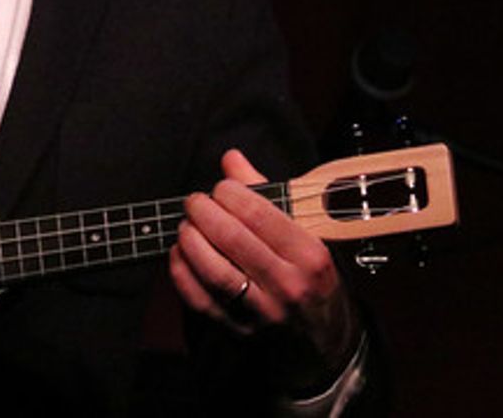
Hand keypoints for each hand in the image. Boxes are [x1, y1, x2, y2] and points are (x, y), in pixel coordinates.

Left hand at [169, 150, 358, 389]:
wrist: (323, 343)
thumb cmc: (310, 279)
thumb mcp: (305, 235)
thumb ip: (266, 194)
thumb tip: (232, 159)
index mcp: (310, 256)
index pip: (260, 214)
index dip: (230, 194)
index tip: (220, 188)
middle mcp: (289, 285)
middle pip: (232, 239)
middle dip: (204, 212)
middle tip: (194, 202)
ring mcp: (263, 312)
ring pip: (214, 271)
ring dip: (190, 240)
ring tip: (186, 226)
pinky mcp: (239, 331)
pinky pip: (200, 300)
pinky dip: (182, 273)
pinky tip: (179, 253)